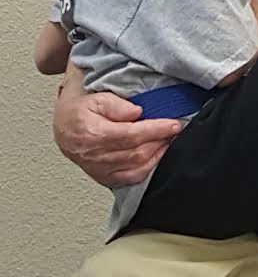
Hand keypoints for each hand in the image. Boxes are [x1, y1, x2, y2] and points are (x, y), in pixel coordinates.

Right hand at [54, 89, 179, 186]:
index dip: (156, 130)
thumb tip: (136, 112)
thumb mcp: (96, 98)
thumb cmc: (80, 111)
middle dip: (160, 141)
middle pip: (137, 152)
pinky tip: (157, 156)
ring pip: (136, 167)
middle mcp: (95, 155)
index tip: (174, 124)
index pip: (131, 135)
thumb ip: (116, 104)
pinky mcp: (104, 177)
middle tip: (174, 130)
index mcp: (92, 134)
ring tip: (168, 140)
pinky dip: (148, 169)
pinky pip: (130, 178)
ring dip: (157, 154)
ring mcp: (99, 169)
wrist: (64, 127)